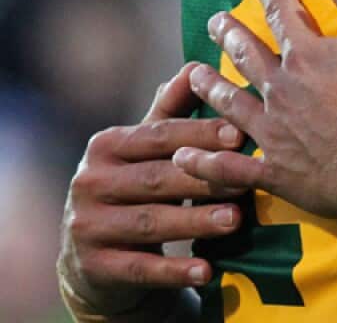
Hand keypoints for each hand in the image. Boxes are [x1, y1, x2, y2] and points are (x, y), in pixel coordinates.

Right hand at [58, 64, 245, 313]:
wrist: (95, 256)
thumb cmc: (137, 187)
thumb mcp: (148, 149)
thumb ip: (171, 111)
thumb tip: (196, 65)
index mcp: (106, 146)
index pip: (159, 136)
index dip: (199, 134)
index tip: (240, 134)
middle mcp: (89, 182)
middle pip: (156, 178)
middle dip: (204, 179)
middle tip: (247, 180)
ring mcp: (88, 226)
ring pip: (151, 222)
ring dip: (195, 221)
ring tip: (236, 220)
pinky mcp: (95, 266)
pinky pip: (141, 269)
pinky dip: (175, 272)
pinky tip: (207, 272)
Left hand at [175, 0, 336, 217]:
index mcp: (307, 56)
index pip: (283, 13)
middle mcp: (281, 90)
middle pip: (247, 56)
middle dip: (230, 34)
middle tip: (215, 22)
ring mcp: (274, 132)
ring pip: (231, 105)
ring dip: (211, 87)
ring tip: (193, 74)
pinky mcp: (276, 171)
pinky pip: (230, 168)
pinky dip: (205, 164)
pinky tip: (183, 158)